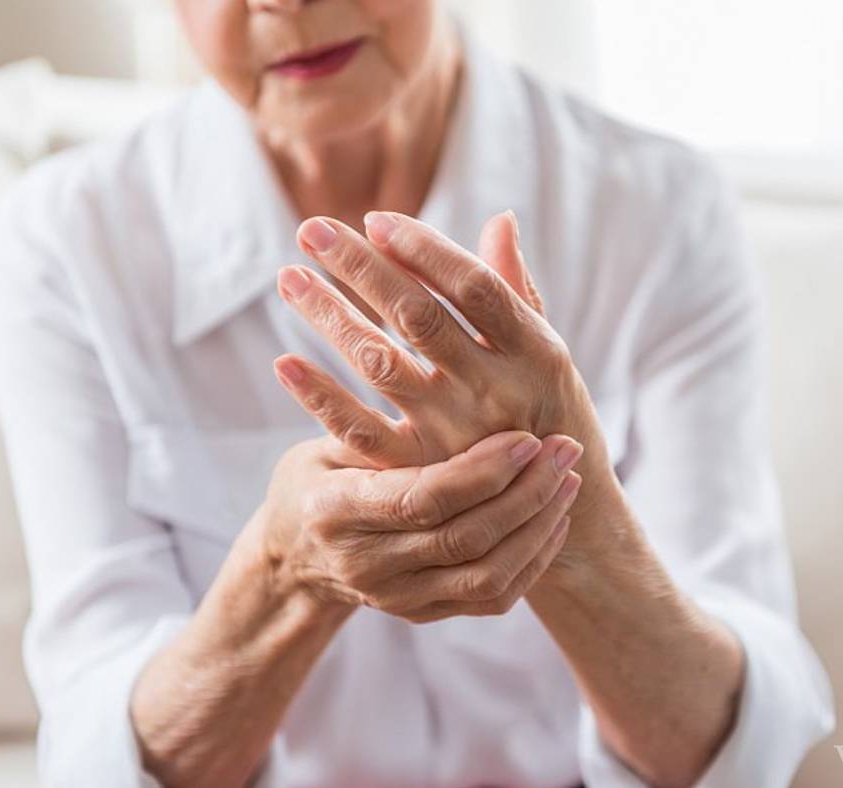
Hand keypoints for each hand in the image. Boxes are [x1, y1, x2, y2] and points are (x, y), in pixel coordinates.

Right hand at [257, 428, 581, 622]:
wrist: (295, 557)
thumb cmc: (316, 479)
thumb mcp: (326, 443)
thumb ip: (376, 420)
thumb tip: (417, 357)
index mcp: (337, 512)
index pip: (423, 498)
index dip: (482, 471)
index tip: (528, 437)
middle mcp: (367, 565)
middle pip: (465, 538)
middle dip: (526, 492)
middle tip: (564, 448)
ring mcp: (398, 598)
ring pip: (488, 575)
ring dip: (538, 527)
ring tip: (568, 480)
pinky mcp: (424, 614)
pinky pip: (492, 597)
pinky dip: (532, 559)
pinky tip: (554, 518)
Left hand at [273, 211, 619, 568]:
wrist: (558, 512)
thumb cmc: (549, 414)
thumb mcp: (547, 354)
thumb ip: (516, 290)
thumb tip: (500, 219)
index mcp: (536, 352)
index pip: (474, 288)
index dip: (425, 249)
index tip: (376, 220)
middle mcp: (496, 392)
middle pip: (419, 317)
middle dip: (361, 267)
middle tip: (311, 230)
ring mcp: (456, 436)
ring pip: (381, 363)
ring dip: (329, 316)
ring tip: (289, 278)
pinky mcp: (421, 472)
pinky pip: (361, 432)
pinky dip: (320, 398)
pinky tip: (284, 363)